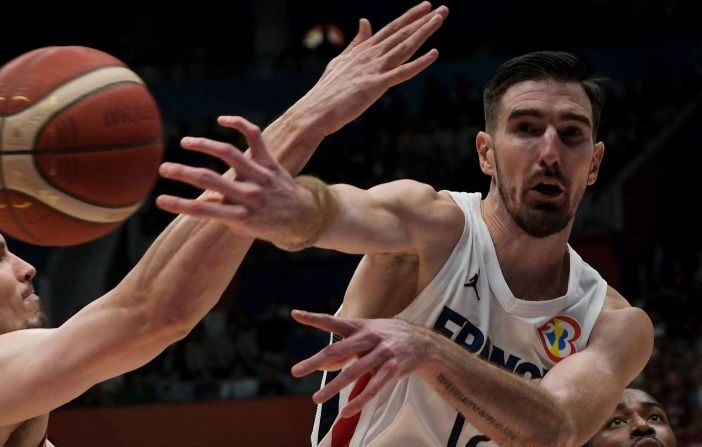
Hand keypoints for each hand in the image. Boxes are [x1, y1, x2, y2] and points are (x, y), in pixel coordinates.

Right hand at [155, 116, 318, 244]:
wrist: (303, 217)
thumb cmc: (267, 224)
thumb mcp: (243, 227)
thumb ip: (222, 214)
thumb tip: (199, 202)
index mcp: (241, 216)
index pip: (204, 211)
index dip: (179, 206)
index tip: (159, 200)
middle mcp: (250, 195)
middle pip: (209, 180)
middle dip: (182, 173)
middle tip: (163, 168)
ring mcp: (260, 176)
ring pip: (228, 154)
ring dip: (203, 145)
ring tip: (185, 142)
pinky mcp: (270, 162)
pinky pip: (254, 137)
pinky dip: (239, 124)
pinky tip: (222, 120)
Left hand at [290, 309, 432, 416]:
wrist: (423, 342)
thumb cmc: (387, 338)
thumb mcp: (367, 334)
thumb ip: (346, 347)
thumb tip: (323, 364)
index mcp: (360, 327)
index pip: (333, 321)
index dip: (314, 318)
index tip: (295, 314)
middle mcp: (369, 337)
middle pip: (338, 350)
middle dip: (315, 361)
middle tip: (296, 371)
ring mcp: (382, 352)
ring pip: (354, 372)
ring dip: (333, 387)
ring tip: (316, 399)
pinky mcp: (394, 368)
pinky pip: (374, 386)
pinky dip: (360, 400)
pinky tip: (347, 411)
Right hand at [295, 2, 448, 136]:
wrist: (315, 111)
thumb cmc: (327, 90)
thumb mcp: (341, 60)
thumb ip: (357, 42)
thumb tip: (365, 21)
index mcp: (364, 50)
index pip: (391, 29)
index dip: (410, 17)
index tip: (426, 5)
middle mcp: (371, 55)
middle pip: (402, 34)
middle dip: (424, 20)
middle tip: (444, 9)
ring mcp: (374, 69)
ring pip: (405, 46)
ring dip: (424, 32)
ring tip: (440, 19)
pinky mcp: (375, 86)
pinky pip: (402, 72)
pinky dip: (419, 63)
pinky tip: (434, 54)